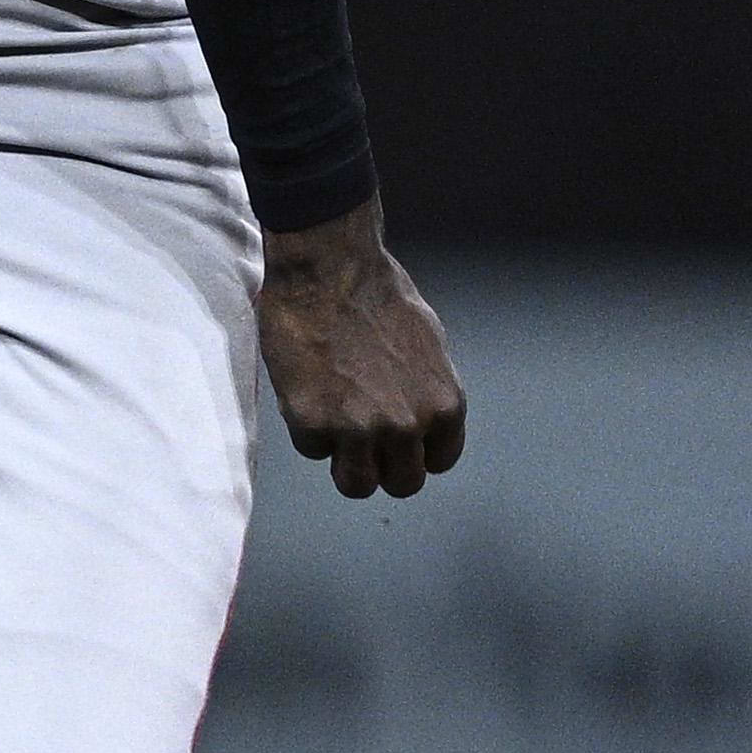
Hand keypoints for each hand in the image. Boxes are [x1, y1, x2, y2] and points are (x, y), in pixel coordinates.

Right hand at [257, 201, 464, 498]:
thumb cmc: (376, 293)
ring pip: (357, 485)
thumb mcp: (427, 345)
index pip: (439, 461)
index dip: (415, 451)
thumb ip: (425, 390)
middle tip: (362, 436)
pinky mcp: (313, 425)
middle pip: (403, 485)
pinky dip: (307, 427)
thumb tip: (418, 412)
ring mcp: (360, 430)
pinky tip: (309, 388)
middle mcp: (408, 425)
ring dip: (344, 461)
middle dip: (383, 465)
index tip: (397, 439)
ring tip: (333, 423)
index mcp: (443, 406)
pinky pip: (312, 451)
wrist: (328, 267)